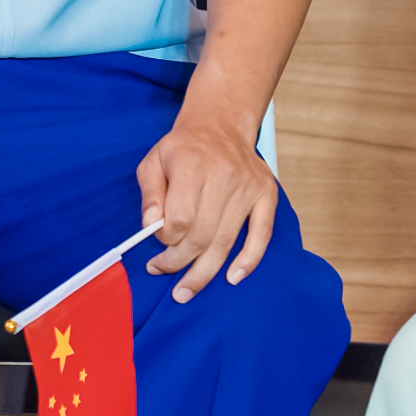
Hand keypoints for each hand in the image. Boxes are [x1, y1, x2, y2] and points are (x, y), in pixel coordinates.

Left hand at [136, 114, 277, 301]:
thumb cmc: (183, 148)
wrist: (220, 125)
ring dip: (204, 272)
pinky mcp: (266, 195)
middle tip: (164, 273)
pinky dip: (248, 260)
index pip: (181, 218)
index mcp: (191, 164)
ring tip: (185, 290)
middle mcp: (223, 176)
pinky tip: (232, 277)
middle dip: (179, 263)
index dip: (166, 239)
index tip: (157, 244)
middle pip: (202, 235)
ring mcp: (248, 187)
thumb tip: (151, 228)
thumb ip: (149, 194)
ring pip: (226, 241)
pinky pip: (261, 235)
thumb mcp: (153, 160)